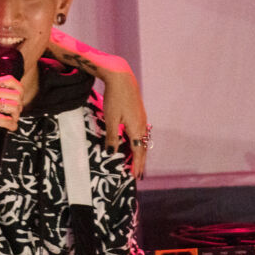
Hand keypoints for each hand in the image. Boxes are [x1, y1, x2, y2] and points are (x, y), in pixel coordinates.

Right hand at [0, 76, 22, 150]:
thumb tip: (2, 97)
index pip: (10, 80)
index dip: (19, 89)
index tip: (18, 97)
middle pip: (15, 94)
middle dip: (19, 105)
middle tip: (15, 112)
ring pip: (13, 107)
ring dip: (16, 116)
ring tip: (12, 120)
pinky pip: (6, 121)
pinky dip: (12, 125)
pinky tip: (10, 127)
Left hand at [101, 64, 148, 178]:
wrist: (121, 78)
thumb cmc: (115, 98)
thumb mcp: (111, 119)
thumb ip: (112, 137)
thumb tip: (111, 153)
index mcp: (136, 128)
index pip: (138, 151)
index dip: (137, 164)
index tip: (135, 176)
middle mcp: (142, 125)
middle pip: (142, 147)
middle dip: (140, 162)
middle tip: (138, 174)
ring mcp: (141, 118)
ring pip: (142, 140)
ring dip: (139, 152)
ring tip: (137, 162)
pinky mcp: (139, 113)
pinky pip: (140, 133)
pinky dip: (138, 142)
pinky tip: (133, 143)